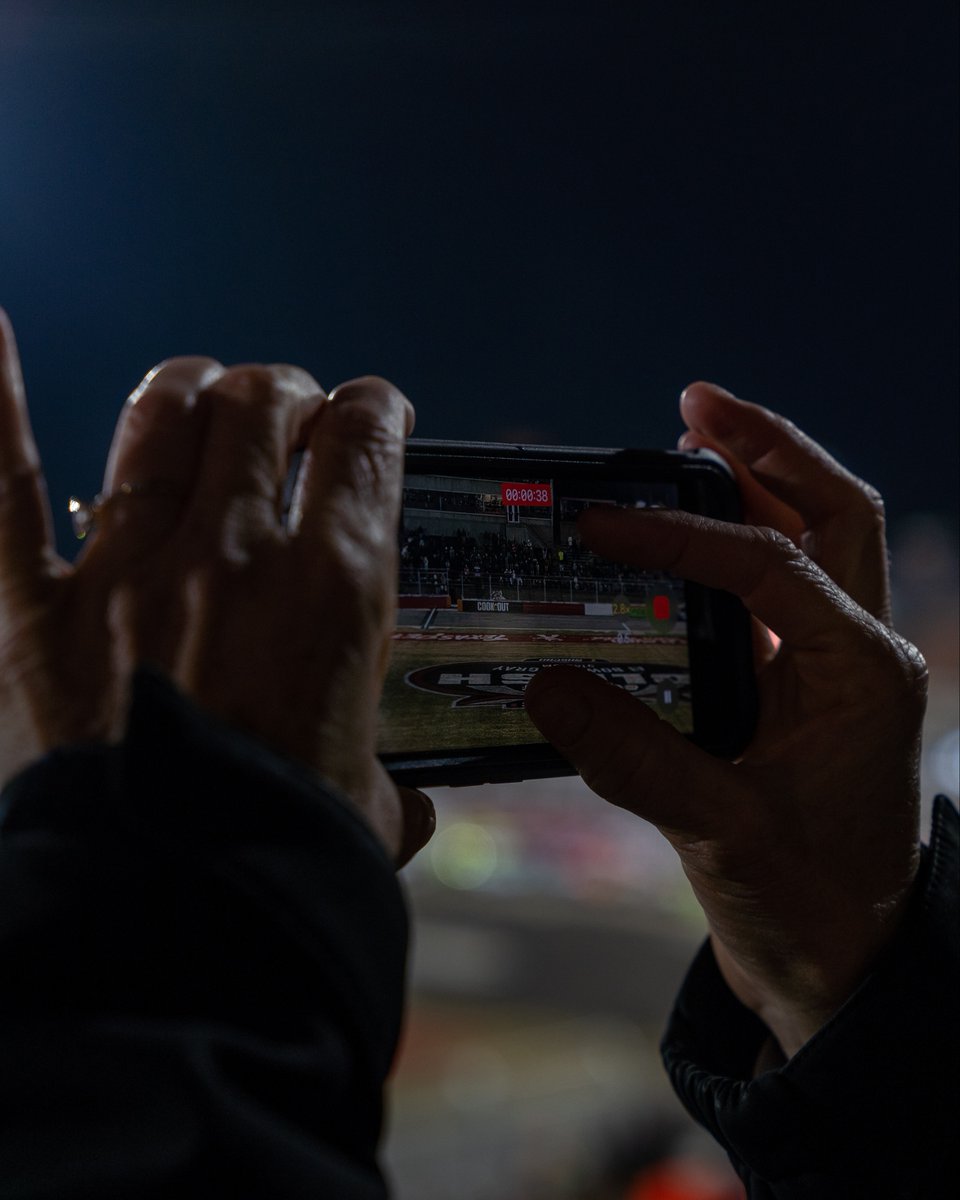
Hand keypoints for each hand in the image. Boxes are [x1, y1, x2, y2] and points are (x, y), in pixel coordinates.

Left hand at [0, 308, 433, 866]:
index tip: (371, 414)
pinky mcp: (37, 611)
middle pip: (264, 403)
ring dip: (189, 388)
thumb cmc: (282, 864)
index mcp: (335, 592)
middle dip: (284, 391)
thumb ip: (390, 785)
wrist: (171, 926)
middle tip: (285, 414)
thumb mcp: (370, 808)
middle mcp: (235, 555)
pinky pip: (2, 480)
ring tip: (197, 393)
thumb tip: (406, 806)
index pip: (365, 441)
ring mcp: (129, 571)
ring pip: (160, 414)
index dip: (373, 410)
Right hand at [524, 383, 926, 1056]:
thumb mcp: (722, 836)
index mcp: (863, 675)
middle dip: (767, 448)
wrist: (846, 966)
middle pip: (832, 512)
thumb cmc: (809, 907)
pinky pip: (776, 591)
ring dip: (759, 481)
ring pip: (815, 539)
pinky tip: (680, 538)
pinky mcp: (800, 690)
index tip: (603, 523)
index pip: (772, 568)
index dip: (682, 537)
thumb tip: (546, 688)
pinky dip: (735, 546)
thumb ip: (635, 760)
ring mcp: (834, 667)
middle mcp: (861, 654)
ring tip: (688, 438)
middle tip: (694, 401)